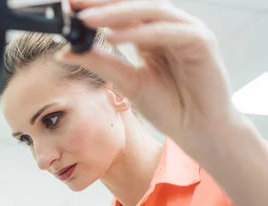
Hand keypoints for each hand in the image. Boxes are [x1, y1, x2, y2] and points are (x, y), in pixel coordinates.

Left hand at [57, 0, 240, 149]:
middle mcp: (169, 27)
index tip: (68, 7)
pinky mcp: (201, 42)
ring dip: (116, 14)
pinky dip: (141, 33)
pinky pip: (167, 32)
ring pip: (150, 12)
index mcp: (152, 35)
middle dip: (103, 4)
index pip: (122, 12)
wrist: (199, 131)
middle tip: (74, 5)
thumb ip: (100, 64)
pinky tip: (114, 38)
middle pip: (134, 5)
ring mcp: (187, 31)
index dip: (96, 7)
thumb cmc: (170, 107)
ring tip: (87, 20)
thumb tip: (65, 52)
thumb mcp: (126, 83)